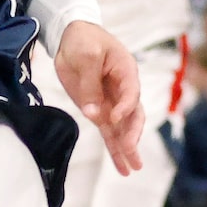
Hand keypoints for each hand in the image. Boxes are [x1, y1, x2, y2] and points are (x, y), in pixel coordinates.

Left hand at [55, 21, 143, 175]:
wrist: (72, 37)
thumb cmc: (84, 40)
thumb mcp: (86, 55)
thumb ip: (90, 83)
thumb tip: (93, 112)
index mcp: (126, 71)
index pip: (131, 93)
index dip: (125, 107)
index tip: (114, 118)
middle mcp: (123, 90)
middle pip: (133, 116)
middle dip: (131, 134)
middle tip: (130, 150)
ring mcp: (111, 102)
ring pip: (122, 129)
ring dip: (126, 148)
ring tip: (132, 168)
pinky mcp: (98, 110)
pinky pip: (108, 132)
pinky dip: (114, 148)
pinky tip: (121, 165)